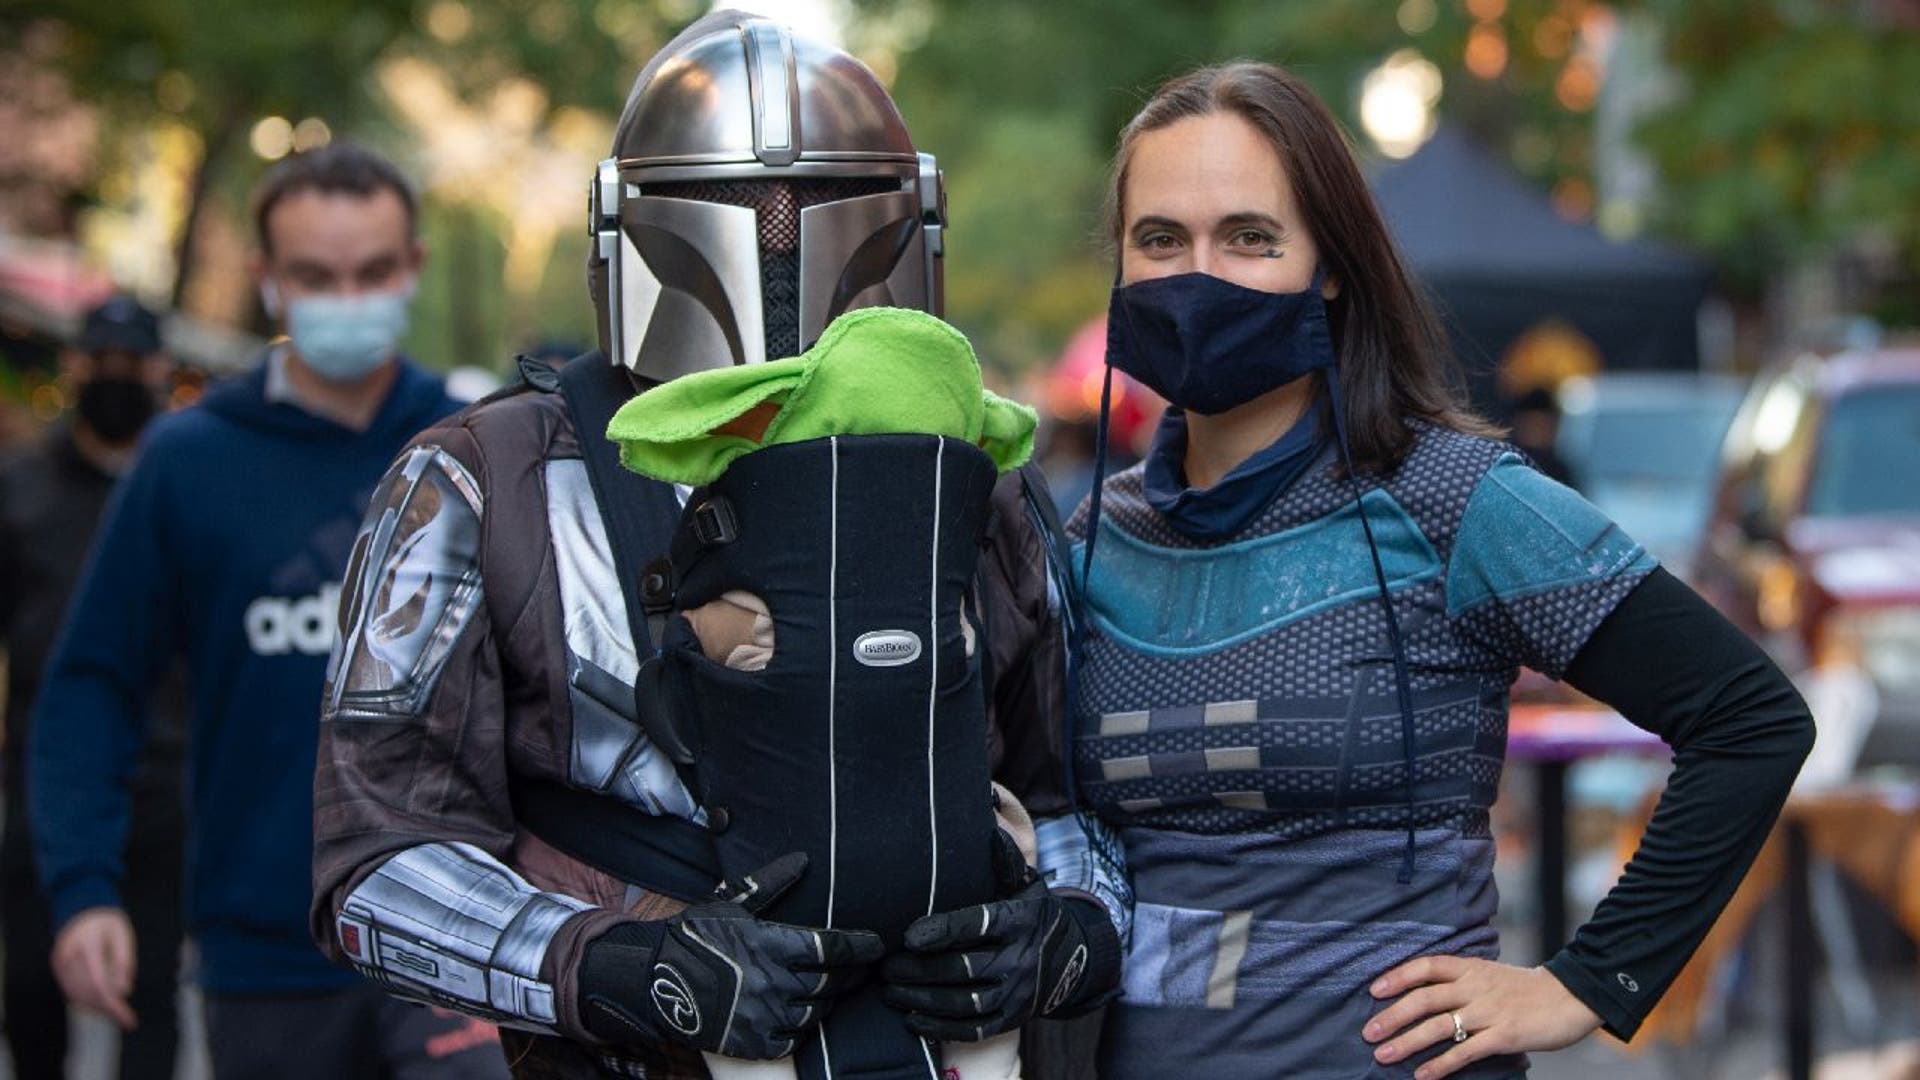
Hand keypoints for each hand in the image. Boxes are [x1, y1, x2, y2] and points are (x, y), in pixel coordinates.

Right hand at [51, 907, 138, 1029]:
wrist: (81, 907)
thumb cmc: (107, 922)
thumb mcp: (123, 936)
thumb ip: (124, 961)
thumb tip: (124, 990)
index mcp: (87, 945)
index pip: (98, 982)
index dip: (113, 1004)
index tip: (128, 1017)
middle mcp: (69, 956)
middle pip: (87, 992)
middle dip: (108, 1009)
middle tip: (127, 1018)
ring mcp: (60, 963)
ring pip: (77, 995)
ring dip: (96, 1008)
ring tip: (118, 1013)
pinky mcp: (58, 968)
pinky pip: (70, 991)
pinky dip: (86, 1001)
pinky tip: (101, 1005)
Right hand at [579, 853, 883, 1059]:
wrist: (652, 980)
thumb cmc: (694, 935)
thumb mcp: (730, 902)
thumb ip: (771, 884)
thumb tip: (803, 859)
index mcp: (769, 944)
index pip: (831, 947)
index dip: (860, 946)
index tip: (877, 944)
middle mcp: (769, 982)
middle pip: (829, 982)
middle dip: (851, 974)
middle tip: (863, 967)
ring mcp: (760, 1016)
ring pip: (814, 1013)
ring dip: (827, 1000)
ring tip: (833, 988)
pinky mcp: (750, 1043)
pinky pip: (791, 1040)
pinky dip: (801, 1028)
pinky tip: (803, 1015)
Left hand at [881, 830, 1119, 1040]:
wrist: (1073, 961)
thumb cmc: (1034, 915)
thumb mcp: (1027, 885)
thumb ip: (1004, 860)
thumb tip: (986, 814)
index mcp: (1020, 920)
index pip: (977, 924)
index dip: (941, 931)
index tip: (908, 935)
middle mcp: (1021, 958)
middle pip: (962, 968)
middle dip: (918, 970)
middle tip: (886, 966)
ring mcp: (1017, 993)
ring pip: (964, 1002)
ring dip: (921, 999)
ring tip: (890, 990)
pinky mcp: (1012, 1019)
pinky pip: (973, 1029)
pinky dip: (939, 1027)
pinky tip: (911, 1018)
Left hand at [1363, 956, 1600, 1079]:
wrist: (1571, 997)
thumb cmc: (1525, 990)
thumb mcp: (1490, 974)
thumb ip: (1460, 982)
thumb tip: (1423, 994)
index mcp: (1470, 968)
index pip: (1426, 966)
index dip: (1398, 976)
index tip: (1373, 991)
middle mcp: (1475, 986)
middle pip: (1425, 998)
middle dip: (1393, 1016)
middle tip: (1368, 1033)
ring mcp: (1490, 1011)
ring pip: (1439, 1026)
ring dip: (1408, 1042)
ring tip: (1383, 1056)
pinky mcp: (1505, 1036)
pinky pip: (1466, 1051)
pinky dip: (1441, 1064)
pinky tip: (1422, 1075)